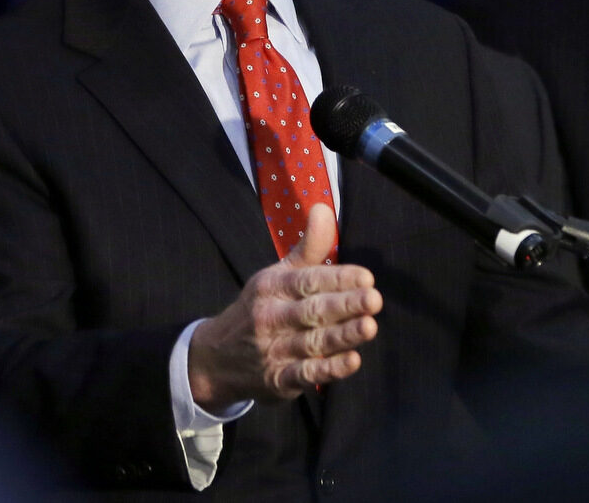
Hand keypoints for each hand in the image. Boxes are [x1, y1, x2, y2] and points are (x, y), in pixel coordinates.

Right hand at [187, 204, 382, 412]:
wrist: (215, 359)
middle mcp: (271, 317)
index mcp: (272, 287)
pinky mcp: (278, 380)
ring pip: (312, 342)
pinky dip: (329, 369)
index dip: (337, 279)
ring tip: (368, 327)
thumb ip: (307, 247)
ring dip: (342, 336)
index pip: (307, 281)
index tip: (366, 277)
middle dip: (344, 305)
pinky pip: (305, 374)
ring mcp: (273, 350)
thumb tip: (324, 208)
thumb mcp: (276, 275)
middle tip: (374, 300)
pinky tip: (352, 361)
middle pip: (311, 311)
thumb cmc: (259, 309)